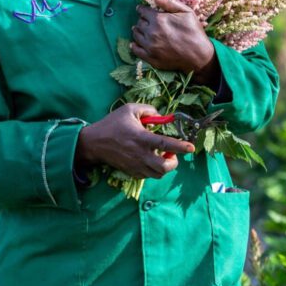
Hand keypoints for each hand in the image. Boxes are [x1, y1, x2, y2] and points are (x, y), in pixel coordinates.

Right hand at [75, 103, 194, 178]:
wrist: (94, 143)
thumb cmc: (112, 124)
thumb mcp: (129, 109)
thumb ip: (148, 110)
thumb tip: (162, 115)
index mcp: (141, 138)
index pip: (166, 144)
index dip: (181, 147)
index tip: (192, 147)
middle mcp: (140, 154)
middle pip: (164, 167)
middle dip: (174, 162)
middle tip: (172, 154)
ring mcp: (135, 166)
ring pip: (158, 174)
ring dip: (164, 167)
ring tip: (161, 157)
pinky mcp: (131, 172)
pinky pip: (148, 176)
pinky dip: (154, 170)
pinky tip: (150, 160)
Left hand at [130, 0, 219, 85]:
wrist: (199, 56)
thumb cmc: (195, 32)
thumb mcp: (187, 13)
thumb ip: (170, 3)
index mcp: (159, 19)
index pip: (143, 11)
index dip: (141, 9)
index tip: (141, 9)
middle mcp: (152, 32)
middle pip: (139, 23)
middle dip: (141, 20)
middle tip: (144, 21)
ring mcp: (150, 46)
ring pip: (136, 35)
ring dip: (137, 31)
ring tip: (139, 30)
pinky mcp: (150, 58)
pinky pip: (136, 50)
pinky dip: (134, 45)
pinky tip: (135, 43)